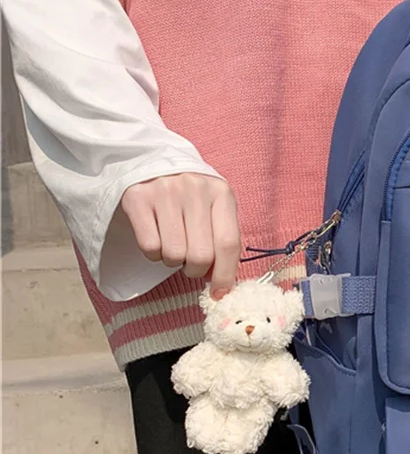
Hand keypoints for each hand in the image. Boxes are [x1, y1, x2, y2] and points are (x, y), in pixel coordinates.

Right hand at [121, 173, 239, 299]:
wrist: (151, 160)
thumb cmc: (190, 195)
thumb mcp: (214, 207)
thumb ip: (221, 238)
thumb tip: (221, 284)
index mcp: (221, 193)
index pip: (228, 244)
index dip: (225, 275)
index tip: (219, 293)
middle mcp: (194, 190)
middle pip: (200, 255)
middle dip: (194, 269)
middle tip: (188, 262)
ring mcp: (164, 192)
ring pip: (173, 254)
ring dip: (172, 261)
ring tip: (172, 244)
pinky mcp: (137, 198)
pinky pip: (150, 247)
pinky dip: (153, 253)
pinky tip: (156, 237)